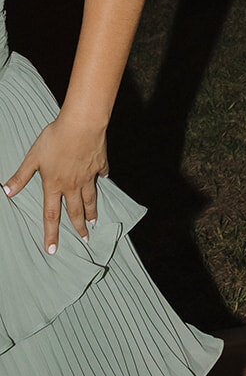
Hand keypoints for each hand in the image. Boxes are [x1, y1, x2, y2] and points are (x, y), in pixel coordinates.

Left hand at [4, 112, 107, 251]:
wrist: (82, 125)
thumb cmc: (55, 139)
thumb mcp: (33, 157)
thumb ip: (20, 176)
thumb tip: (5, 192)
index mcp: (54, 185)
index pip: (51, 215)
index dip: (51, 234)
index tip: (52, 250)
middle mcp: (73, 185)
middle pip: (76, 211)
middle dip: (79, 227)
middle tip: (85, 239)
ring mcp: (88, 175)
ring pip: (91, 198)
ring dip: (92, 211)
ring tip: (94, 221)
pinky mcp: (99, 163)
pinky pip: (102, 174)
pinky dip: (103, 178)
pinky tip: (105, 180)